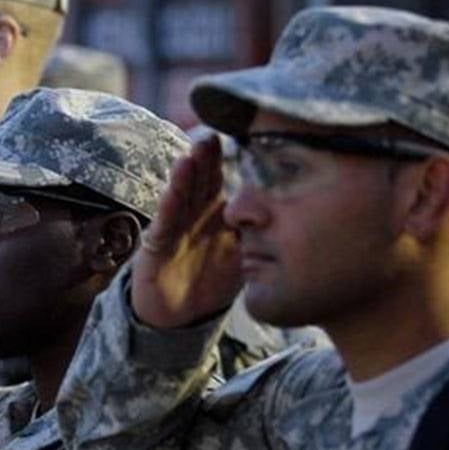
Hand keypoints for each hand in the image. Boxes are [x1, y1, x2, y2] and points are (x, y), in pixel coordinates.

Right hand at [132, 136, 242, 328]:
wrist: (179, 313)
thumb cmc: (212, 280)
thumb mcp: (243, 257)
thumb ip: (260, 237)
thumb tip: (292, 217)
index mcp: (214, 211)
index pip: (220, 179)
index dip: (225, 159)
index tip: (236, 136)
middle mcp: (193, 212)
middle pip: (200, 179)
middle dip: (205, 159)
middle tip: (211, 137)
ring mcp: (174, 226)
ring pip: (181, 195)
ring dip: (185, 176)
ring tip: (191, 156)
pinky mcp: (156, 245)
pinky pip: (164, 224)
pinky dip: (168, 207)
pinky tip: (173, 192)